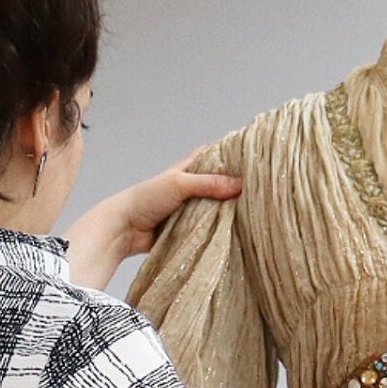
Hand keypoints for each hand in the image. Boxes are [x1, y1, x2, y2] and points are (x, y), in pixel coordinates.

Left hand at [64, 154, 240, 290]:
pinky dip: (220, 229)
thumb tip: (239, 185)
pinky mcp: (190, 228)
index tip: (256, 160)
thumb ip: (208, 183)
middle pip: (222, 184)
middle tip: (261, 191)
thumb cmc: (145, 198)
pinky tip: (236, 231)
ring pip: (218, 207)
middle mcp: (193, 186)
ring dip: (230, 211)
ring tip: (255, 212)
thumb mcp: (179, 184)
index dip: (234, 156)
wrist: (124, 228)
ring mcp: (192, 208)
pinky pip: (210, 228)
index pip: (217, 156)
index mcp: (190, 168)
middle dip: (238, 187)